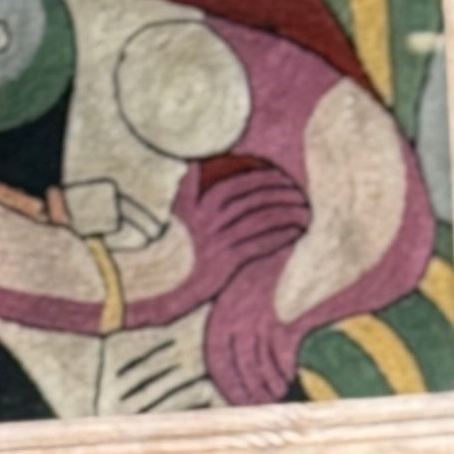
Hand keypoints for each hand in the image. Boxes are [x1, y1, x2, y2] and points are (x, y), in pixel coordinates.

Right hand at [129, 160, 308, 316]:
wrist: (149, 288)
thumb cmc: (163, 252)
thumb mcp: (172, 216)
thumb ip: (185, 190)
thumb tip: (192, 165)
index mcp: (196, 206)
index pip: (234, 183)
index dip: (259, 176)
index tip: (277, 174)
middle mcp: (207, 222)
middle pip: (251, 198)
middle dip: (278, 191)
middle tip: (297, 190)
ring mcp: (217, 243)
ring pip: (259, 219)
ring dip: (285, 211)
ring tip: (303, 208)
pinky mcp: (225, 265)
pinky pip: (259, 244)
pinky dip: (280, 234)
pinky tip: (295, 231)